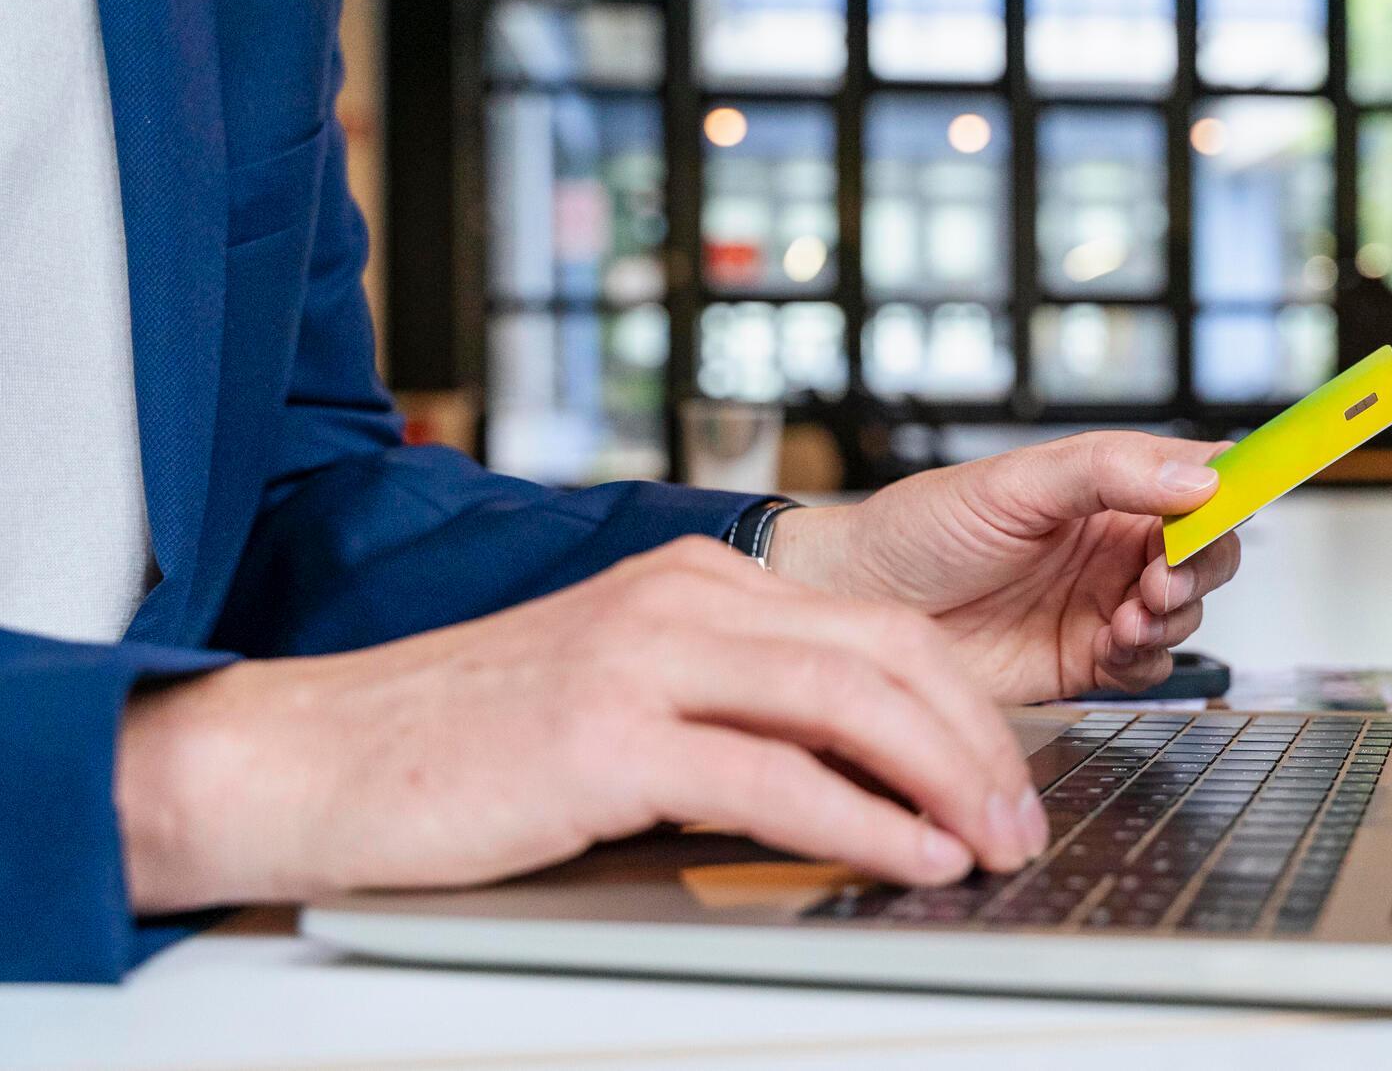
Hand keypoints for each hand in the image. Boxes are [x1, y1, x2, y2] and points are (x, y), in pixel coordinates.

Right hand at [115, 538, 1046, 913]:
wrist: (316, 756)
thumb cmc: (472, 744)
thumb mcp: (630, 702)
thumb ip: (739, 717)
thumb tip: (865, 782)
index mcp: (698, 584)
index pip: (879, 628)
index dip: (964, 706)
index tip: (1008, 775)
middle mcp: (684, 600)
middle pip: (890, 651)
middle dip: (978, 741)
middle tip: (1025, 817)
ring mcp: (645, 657)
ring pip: (852, 699)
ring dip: (945, 779)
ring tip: (993, 843)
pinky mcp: (608, 733)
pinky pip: (775, 776)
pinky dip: (865, 822)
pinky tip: (912, 857)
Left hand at [770, 432, 1244, 703]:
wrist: (859, 605)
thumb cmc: (919, 530)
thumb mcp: (1013, 483)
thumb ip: (1108, 471)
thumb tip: (1199, 475)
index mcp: (1106, 487)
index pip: (1197, 480)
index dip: (1226, 492)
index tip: (1225, 507)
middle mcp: (1112, 545)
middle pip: (1207, 553)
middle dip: (1200, 565)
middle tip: (1161, 575)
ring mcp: (1101, 604)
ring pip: (1184, 613)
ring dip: (1170, 615)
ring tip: (1127, 614)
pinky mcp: (1084, 662)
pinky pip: (1147, 667)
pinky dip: (1146, 659)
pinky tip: (1112, 645)